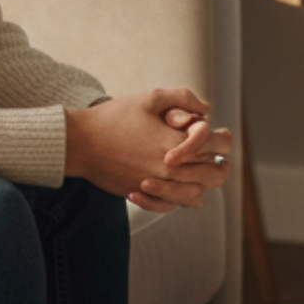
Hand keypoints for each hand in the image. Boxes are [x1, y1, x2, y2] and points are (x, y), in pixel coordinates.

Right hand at [64, 89, 228, 212]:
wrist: (80, 143)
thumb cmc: (114, 117)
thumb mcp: (151, 97)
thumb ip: (184, 98)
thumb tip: (207, 110)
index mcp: (178, 143)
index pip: (219, 145)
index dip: (222, 137)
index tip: (217, 132)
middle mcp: (172, 169)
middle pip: (215, 175)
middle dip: (221, 164)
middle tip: (218, 157)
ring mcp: (158, 185)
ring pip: (197, 196)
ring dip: (202, 183)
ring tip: (198, 172)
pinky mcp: (143, 195)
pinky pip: (171, 206)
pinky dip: (177, 198)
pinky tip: (173, 185)